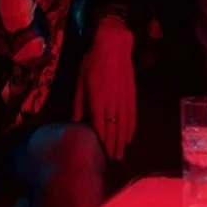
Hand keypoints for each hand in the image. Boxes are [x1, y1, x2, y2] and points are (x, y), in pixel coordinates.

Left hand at [72, 18, 135, 159]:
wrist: (114, 45)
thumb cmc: (93, 62)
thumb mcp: (80, 81)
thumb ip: (78, 103)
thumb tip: (74, 122)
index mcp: (97, 100)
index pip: (99, 127)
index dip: (100, 143)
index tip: (100, 156)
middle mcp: (112, 103)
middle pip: (113, 130)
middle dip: (112, 147)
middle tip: (112, 161)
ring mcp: (124, 99)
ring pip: (124, 125)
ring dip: (122, 141)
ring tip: (121, 154)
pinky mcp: (132, 95)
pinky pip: (132, 115)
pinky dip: (131, 128)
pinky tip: (130, 137)